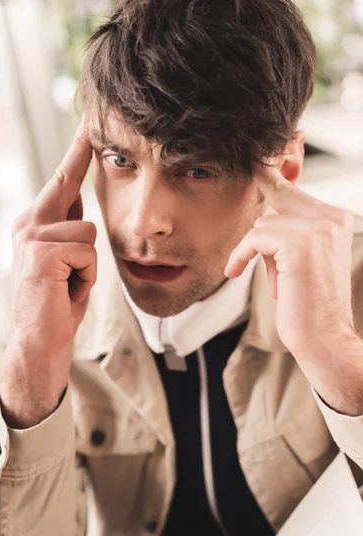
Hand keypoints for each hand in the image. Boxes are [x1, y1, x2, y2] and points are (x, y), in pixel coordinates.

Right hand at [0, 122, 95, 426]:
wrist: (40, 340)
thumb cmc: (58, 303)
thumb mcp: (67, 261)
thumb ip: (68, 230)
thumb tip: (77, 198)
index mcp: (33, 226)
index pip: (59, 184)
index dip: (75, 156)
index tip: (88, 128)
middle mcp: (28, 225)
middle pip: (67, 186)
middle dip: (80, 158)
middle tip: (91, 123)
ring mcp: (31, 237)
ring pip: (89, 231)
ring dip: (89, 264)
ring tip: (71, 282)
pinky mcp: (41, 252)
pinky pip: (88, 252)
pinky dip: (87, 276)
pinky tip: (67, 289)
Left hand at [224, 164, 355, 360]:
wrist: (324, 338)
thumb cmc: (309, 305)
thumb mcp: (300, 262)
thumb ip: (288, 234)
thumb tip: (264, 220)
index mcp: (336, 221)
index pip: (296, 189)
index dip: (273, 175)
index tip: (255, 160)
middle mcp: (331, 219)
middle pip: (278, 198)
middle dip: (259, 207)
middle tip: (248, 190)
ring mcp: (318, 229)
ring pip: (263, 224)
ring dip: (255, 251)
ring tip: (270, 278)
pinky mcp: (300, 243)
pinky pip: (255, 238)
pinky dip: (242, 255)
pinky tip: (237, 271)